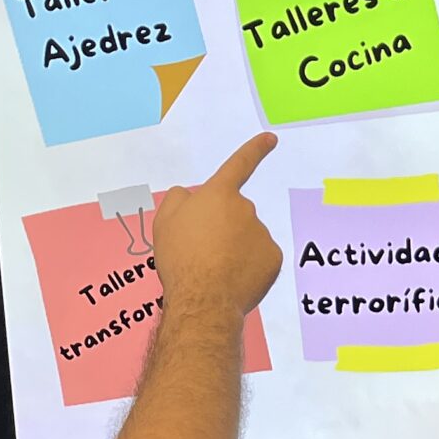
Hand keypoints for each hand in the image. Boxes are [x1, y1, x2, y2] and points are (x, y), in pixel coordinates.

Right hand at [152, 132, 283, 316]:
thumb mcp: (165, 222)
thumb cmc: (181, 259)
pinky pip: (259, 259)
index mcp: (218, 195)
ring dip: (234, 250)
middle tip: (201, 252)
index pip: (239, 165)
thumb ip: (178, 200)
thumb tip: (192, 196)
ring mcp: (262, 234)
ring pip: (247, 239)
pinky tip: (232, 280)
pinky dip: (248, 267)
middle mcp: (246, 209)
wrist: (203, 299)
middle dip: (222, 229)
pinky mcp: (273, 258)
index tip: (271, 138)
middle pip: (234, 215)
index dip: (255, 150)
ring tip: (213, 270)